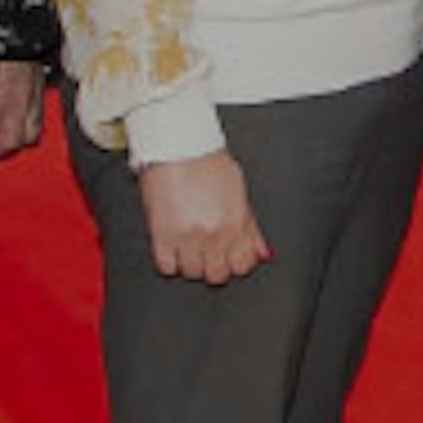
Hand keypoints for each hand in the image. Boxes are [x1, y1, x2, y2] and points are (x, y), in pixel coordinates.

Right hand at [137, 149, 270, 284]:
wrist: (177, 147)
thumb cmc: (207, 162)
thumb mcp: (239, 193)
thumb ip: (251, 227)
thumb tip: (261, 252)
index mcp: (236, 223)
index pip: (242, 266)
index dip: (235, 262)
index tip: (229, 256)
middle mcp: (215, 235)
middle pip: (217, 275)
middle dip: (213, 264)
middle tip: (208, 250)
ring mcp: (188, 238)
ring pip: (192, 273)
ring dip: (190, 262)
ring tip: (188, 244)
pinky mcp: (162, 236)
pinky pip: (167, 267)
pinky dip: (169, 260)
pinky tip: (172, 245)